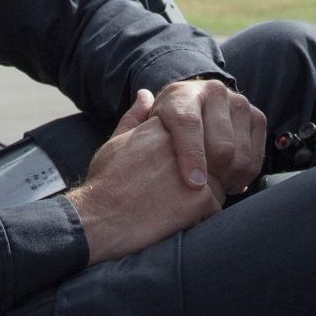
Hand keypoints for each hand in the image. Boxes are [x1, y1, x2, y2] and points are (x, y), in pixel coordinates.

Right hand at [65, 90, 223, 264]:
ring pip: (218, 181)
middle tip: (173, 192)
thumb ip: (135, 118)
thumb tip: (145, 94)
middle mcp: (181, 143)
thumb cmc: (104, 183)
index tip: (170, 171)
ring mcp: (194, 169)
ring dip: (203, 196)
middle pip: (209, 155)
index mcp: (162, 128)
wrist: (98, 219)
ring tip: (173, 206)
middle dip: (201, 172)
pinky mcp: (201, 197)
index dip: (187, 154)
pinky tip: (176, 220)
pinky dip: (201, 216)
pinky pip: (215, 207)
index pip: (194, 134)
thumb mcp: (115, 143)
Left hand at [147, 77, 266, 196]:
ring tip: (214, 188)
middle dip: (213, 176)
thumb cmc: (163, 129)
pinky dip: (244, 175)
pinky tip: (228, 180)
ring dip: (229, 179)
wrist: (193, 112)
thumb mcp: (144, 126)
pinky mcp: (256, 117)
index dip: (192, 156)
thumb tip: (144, 98)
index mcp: (182, 94)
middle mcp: (214, 92)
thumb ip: (134, 121)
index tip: (194, 184)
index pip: (189, 124)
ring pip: (241, 154)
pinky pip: (256, 155)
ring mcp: (239, 103)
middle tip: (203, 193)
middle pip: (221, 146)